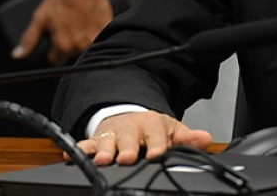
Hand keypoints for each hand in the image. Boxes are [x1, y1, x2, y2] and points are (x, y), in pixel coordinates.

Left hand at [13, 0, 112, 64]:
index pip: (55, 61)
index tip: (55, 42)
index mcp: (62, 46)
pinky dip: (95, 30)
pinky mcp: (105, 28)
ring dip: (82, 39)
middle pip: (71, 54)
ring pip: (85, 46)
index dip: (53, 52)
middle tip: (67, 28)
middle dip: (68, 45)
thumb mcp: (39, 19)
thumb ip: (28, 40)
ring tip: (79, 23)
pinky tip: (90, 20)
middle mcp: (79, 46)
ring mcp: (95, 38)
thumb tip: (17, 55)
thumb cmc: (60, 0)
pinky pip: (100, 35)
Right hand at [76, 111, 212, 165]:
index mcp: (153, 125)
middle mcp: (131, 129)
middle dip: (127, 148)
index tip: (157, 154)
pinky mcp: (96, 140)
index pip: (157, 134)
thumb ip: (187, 138)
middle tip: (126, 158)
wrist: (130, 116)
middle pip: (129, 138)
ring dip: (104, 150)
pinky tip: (71, 155)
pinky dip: (78, 150)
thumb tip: (205, 138)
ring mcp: (113, 134)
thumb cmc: (152, 129)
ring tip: (102, 160)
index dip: (157, 144)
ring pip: (107, 142)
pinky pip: (85, 144)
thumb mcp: (172, 131)